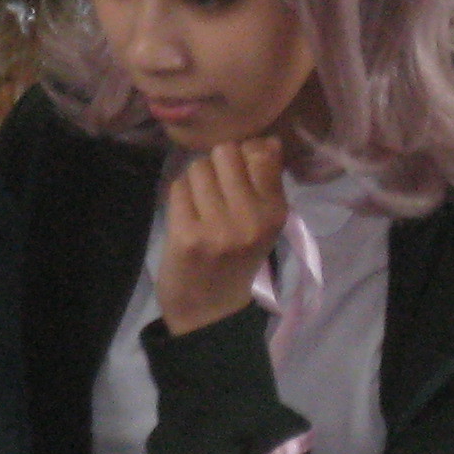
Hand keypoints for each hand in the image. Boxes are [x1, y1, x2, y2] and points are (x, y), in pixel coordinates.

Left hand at [154, 136, 288, 336]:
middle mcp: (251, 217)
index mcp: (275, 211)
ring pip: (198, 168)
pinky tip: (185, 218)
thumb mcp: (264, 224)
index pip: (261, 152)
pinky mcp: (187, 236)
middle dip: (215, 165)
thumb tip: (264, 139)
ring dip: (194, 181)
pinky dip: (179, 197)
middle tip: (213, 191)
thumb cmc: (236, 262)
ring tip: (199, 207)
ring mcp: (218, 227)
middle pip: (225, 152)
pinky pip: (178, 188)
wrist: (210, 314)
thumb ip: (265, 182)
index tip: (235, 172)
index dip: (242, 153)